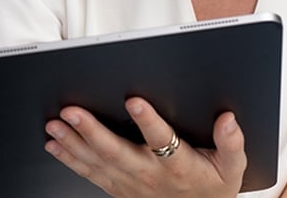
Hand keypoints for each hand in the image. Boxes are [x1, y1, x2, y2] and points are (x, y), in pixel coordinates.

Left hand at [44, 96, 245, 197]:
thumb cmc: (212, 187)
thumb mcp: (233, 169)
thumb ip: (232, 144)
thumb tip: (228, 119)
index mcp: (178, 166)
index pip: (162, 141)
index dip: (148, 121)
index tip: (134, 100)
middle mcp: (149, 174)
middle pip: (117, 152)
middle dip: (91, 130)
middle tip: (71, 111)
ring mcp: (129, 182)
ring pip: (97, 162)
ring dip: (73, 142)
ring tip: (54, 124)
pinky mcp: (116, 186)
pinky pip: (89, 173)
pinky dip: (70, 159)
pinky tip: (54, 144)